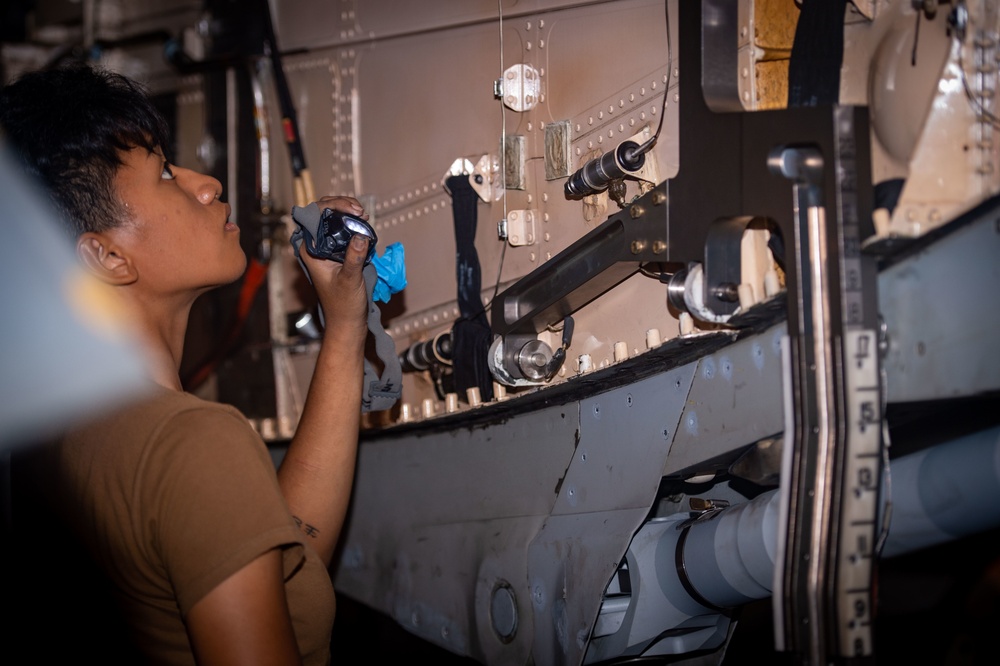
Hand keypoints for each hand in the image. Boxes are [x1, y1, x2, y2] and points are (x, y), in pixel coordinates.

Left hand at [299, 196, 368, 339]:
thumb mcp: (350, 280)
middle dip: (341, 206)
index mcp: (309, 250)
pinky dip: (352, 223)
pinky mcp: (337, 253)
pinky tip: (363, 224)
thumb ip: (353, 258)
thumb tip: (361, 235)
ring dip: (348, 213)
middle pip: (323, 213)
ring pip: (332, 220)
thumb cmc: (343, 305)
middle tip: (360, 211)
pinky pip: (342, 230)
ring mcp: (326, 249)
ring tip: (363, 216)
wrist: (347, 321)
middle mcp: (314, 246)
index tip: (352, 210)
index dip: (333, 206)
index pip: (314, 215)